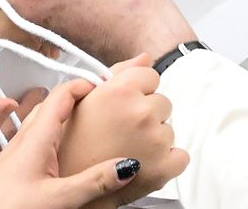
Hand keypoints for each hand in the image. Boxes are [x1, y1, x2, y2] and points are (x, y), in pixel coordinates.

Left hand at [0, 80, 170, 208]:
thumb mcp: (60, 198)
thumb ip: (95, 181)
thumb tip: (126, 166)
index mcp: (35, 138)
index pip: (61, 94)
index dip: (85, 83)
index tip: (105, 84)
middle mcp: (23, 139)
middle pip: (52, 105)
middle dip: (77, 100)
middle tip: (99, 104)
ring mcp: (14, 152)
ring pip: (42, 123)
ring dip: (63, 118)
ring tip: (84, 127)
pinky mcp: (10, 167)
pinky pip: (34, 141)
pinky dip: (53, 137)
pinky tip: (61, 156)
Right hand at [58, 57, 188, 206]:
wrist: (65, 190)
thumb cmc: (66, 147)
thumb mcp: (81, 100)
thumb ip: (118, 74)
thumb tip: (145, 58)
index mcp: (120, 91)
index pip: (151, 75)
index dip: (138, 90)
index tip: (124, 105)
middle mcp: (140, 112)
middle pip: (162, 102)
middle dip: (146, 114)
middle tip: (121, 131)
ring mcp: (154, 140)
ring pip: (169, 129)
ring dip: (154, 138)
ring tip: (126, 149)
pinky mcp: (163, 168)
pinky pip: (181, 156)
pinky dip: (168, 161)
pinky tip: (145, 163)